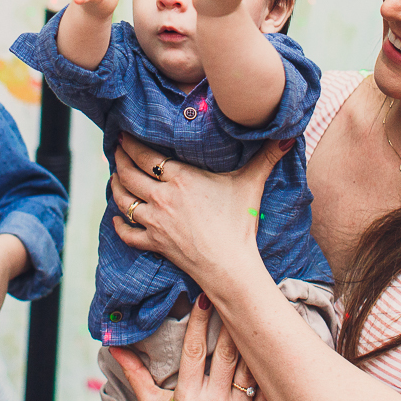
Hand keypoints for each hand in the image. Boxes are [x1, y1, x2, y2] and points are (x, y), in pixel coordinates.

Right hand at [109, 295, 272, 400]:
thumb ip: (135, 376)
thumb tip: (114, 346)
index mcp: (188, 399)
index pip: (195, 351)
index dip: (200, 322)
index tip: (202, 298)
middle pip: (226, 353)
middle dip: (230, 322)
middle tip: (232, 297)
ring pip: (249, 367)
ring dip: (250, 340)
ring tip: (250, 315)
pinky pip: (265, 388)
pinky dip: (265, 366)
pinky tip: (266, 345)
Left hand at [110, 134, 289, 281]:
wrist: (230, 266)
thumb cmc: (239, 224)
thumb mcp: (251, 185)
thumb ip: (266, 158)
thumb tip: (287, 136)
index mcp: (180, 178)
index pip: (145, 155)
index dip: (130, 143)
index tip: (123, 134)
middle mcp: (162, 197)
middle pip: (129, 173)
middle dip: (119, 158)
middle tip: (115, 149)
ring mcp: (155, 221)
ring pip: (123, 199)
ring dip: (115, 186)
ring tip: (114, 175)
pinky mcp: (154, 243)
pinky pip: (128, 233)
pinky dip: (119, 224)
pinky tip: (116, 217)